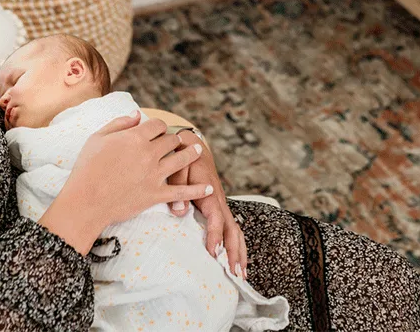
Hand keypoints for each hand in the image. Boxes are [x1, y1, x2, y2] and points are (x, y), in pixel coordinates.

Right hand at [39, 113, 211, 254]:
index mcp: (135, 137)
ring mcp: (155, 174)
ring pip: (182, 160)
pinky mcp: (157, 194)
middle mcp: (149, 153)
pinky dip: (198, 189)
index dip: (160, 126)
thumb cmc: (87, 168)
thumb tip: (137, 114)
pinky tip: (208, 186)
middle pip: (171, 141)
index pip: (157, 125)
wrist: (86, 201)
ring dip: (191, 153)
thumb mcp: (97, 138)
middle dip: (174, 139)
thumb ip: (119, 123)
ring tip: (199, 151)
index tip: (159, 130)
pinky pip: (183, 191)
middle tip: (176, 141)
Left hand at [167, 134, 247, 278]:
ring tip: (240, 275)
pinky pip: (230, 228)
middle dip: (235, 252)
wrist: (192, 144)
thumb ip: (178, 188)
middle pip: (232, 230)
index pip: (216, 218)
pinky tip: (235, 259)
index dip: (215, 235)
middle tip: (235, 274)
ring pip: (235, 231)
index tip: (213, 252)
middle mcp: (219, 201)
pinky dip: (236, 245)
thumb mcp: (179, 166)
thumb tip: (179, 212)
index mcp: (210, 193)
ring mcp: (221, 205)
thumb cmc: (184, 155)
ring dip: (239, 252)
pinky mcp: (218, 208)